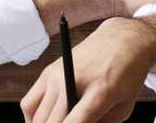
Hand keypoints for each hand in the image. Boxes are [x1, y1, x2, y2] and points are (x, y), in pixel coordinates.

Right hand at [19, 14, 155, 122]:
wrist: (121, 40)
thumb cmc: (126, 75)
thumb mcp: (123, 108)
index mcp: (99, 92)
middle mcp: (72, 80)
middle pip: (50, 122)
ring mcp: (56, 74)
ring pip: (35, 115)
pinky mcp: (47, 71)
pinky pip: (28, 103)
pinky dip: (33, 116)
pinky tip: (47, 120)